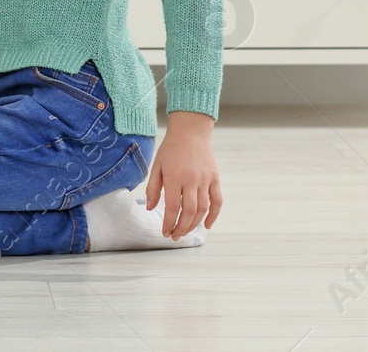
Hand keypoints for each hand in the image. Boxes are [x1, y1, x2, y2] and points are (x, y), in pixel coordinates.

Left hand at [145, 111, 221, 238]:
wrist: (190, 131)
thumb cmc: (170, 149)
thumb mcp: (157, 165)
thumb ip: (153, 187)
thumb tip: (149, 207)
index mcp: (173, 177)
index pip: (171, 207)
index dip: (168, 222)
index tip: (164, 232)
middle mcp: (191, 180)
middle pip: (188, 212)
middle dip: (181, 228)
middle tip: (174, 236)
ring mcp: (205, 180)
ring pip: (203, 209)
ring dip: (194, 225)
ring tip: (185, 232)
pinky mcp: (215, 179)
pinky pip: (217, 201)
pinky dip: (214, 215)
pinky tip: (207, 226)